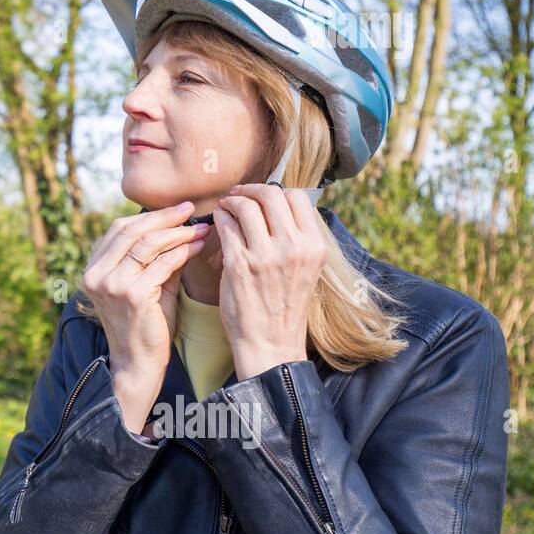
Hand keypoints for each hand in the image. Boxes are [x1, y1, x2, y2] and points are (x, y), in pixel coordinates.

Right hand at [82, 202, 209, 389]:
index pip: (119, 230)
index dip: (148, 216)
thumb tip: (180, 227)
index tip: (176, 210)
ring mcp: (113, 284)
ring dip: (178, 233)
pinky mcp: (133, 294)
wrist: (138, 364)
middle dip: (164, 217)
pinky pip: (163, 264)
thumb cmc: (144, 325)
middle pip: (132, 231)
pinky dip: (184, 251)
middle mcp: (97, 274)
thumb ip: (155, 258)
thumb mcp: (146, 285)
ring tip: (200, 229)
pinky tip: (199, 247)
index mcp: (93, 269)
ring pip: (148, 244)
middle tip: (190, 208)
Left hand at [212, 183, 328, 380]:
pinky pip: (226, 225)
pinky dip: (220, 217)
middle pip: (271, 195)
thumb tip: (279, 205)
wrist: (271, 343)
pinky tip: (218, 221)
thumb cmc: (285, 305)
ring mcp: (266, 255)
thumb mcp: (306, 268)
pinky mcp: (239, 264)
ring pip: (246, 206)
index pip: (298, 197)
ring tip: (226, 207)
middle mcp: (294, 247)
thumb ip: (297, 238)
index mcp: (314, 246)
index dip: (277, 192)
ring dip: (232, 201)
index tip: (262, 196)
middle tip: (238, 194)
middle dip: (251, 190)